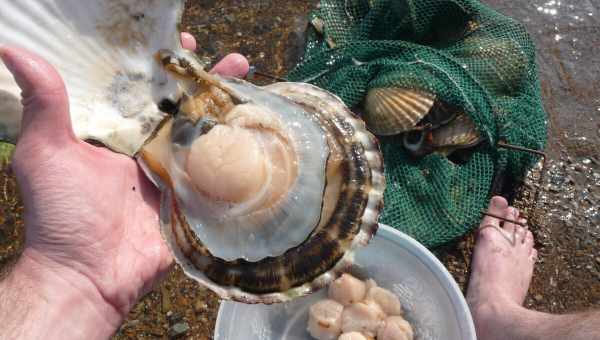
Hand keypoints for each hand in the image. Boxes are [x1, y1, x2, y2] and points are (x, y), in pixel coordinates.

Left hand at [0, 33, 248, 338]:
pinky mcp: (194, 197)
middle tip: (231, 59)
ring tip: (249, 82)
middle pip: (185, 106)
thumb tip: (14, 51)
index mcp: (119, 132)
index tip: (179, 44)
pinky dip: (240, 152)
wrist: (90, 273)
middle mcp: (151, 147)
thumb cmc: (62, 213)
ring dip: (229, 108)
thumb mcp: (47, 153)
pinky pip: (220, 170)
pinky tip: (260, 129)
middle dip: (207, 81)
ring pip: (207, 132)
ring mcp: (176, 172)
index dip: (164, 65)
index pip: (145, 89)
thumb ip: (45, 105)